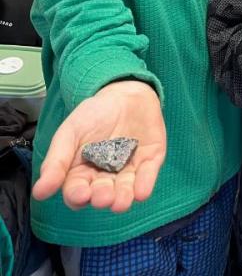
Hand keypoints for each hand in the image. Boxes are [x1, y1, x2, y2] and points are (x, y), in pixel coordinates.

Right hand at [33, 80, 165, 212]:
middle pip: (101, 195)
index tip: (80, 194)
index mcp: (82, 173)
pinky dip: (145, 186)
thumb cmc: (93, 114)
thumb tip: (39, 192)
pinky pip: (148, 177)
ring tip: (119, 202)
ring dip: (122, 198)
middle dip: (101, 197)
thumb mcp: (71, 131)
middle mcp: (105, 177)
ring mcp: (128, 170)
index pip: (77, 192)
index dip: (77, 196)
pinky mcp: (150, 161)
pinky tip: (141, 192)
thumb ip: (57, 160)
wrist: (125, 92)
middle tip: (102, 196)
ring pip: (125, 191)